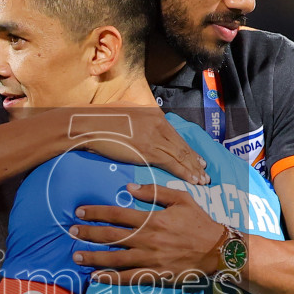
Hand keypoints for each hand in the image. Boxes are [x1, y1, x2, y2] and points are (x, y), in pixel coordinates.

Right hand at [67, 108, 209, 185]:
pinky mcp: (148, 151)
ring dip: (192, 169)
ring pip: (179, 155)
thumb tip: (140, 130)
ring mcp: (154, 137)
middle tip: (205, 172)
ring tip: (202, 179)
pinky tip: (192, 179)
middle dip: (194, 160)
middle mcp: (158, 124)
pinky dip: (183, 172)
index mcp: (154, 115)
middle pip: (181, 145)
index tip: (196, 158)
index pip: (175, 135)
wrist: (88, 125)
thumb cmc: (100, 121)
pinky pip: (171, 163)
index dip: (187, 148)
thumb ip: (138, 122)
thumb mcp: (125, 114)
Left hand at [72, 182, 226, 283]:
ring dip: (93, 256)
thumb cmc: (199, 223)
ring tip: (76, 256)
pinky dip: (111, 277)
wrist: (217, 250)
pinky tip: (96, 276)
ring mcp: (149, 258)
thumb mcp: (181, 199)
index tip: (80, 212)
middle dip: (87, 233)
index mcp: (151, 218)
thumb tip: (129, 187)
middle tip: (70, 232)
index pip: (116, 213)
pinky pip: (128, 277)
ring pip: (114, 257)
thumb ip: (155, 191)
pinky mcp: (154, 274)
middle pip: (110, 235)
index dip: (96, 212)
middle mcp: (146, 238)